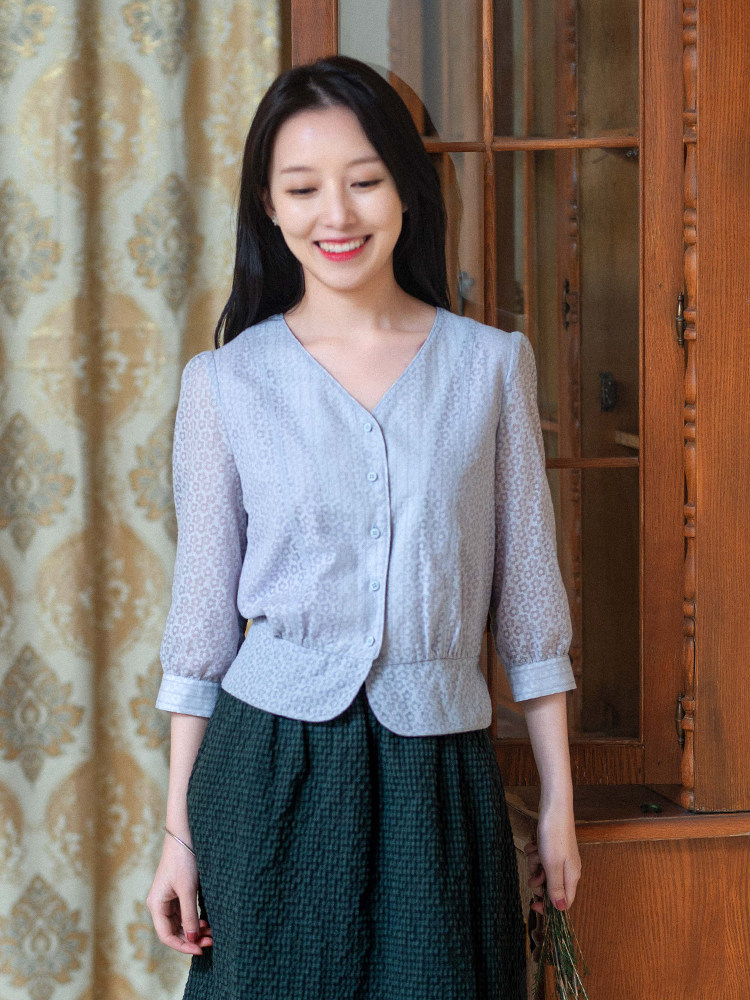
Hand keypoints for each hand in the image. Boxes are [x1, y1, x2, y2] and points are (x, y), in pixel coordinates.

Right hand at [146, 834, 212, 954]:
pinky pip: (184, 913)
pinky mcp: (176, 893)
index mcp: (156, 905)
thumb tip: (192, 939)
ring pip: (180, 923)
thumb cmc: (183, 860)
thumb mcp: (188, 890)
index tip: (200, 949)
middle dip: (191, 938)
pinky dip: (194, 920)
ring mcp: (167, 899)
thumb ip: (189, 916)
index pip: (167, 936)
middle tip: (211, 941)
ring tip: (212, 933)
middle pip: (173, 931)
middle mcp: (159, 904)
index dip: (183, 945)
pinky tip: (205, 922)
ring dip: (194, 930)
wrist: (184, 835)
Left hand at [524, 798, 580, 916]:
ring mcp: (560, 858)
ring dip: (534, 864)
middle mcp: (568, 869)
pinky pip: (540, 858)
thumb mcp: (552, 865)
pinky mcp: (552, 848)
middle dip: (538, 880)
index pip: (564, 902)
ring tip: (536, 853)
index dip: (548, 907)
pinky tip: (535, 845)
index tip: (533, 904)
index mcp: (572, 876)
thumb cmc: (554, 836)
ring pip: (542, 872)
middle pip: (550, 887)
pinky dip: (535, 853)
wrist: (554, 807)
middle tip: (534, 871)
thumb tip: (561, 909)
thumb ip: (556, 888)